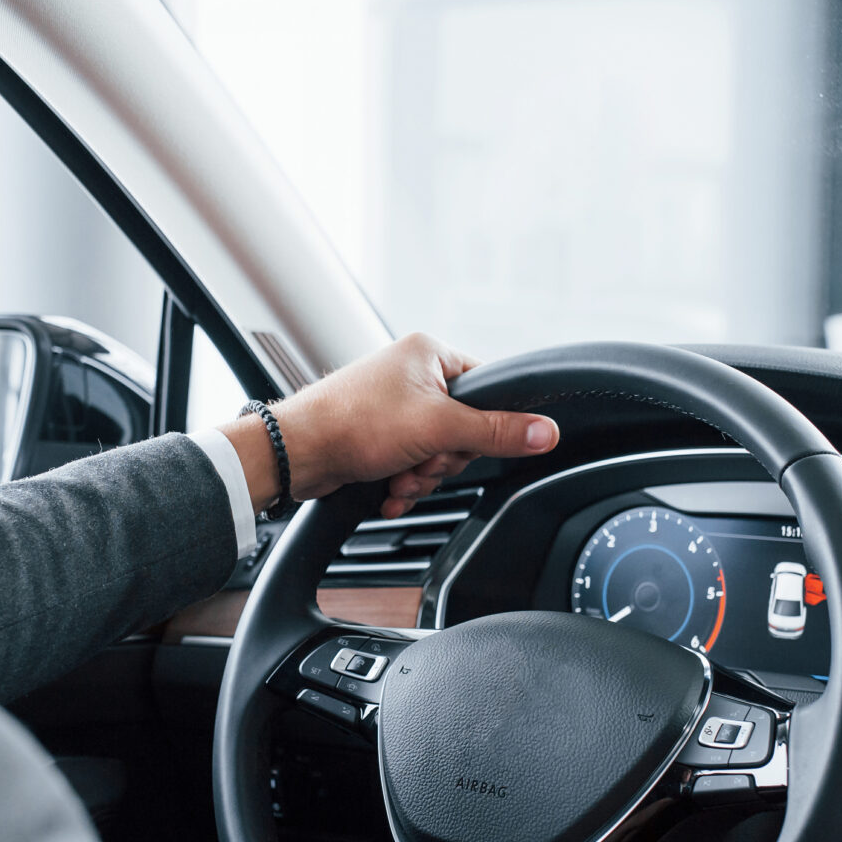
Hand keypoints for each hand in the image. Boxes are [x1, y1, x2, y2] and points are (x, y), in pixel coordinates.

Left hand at [219, 334, 558, 517]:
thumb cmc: (353, 423)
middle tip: (422, 459)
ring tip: (398, 476)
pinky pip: (410, 462)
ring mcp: (391, 405)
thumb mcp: (438, 428)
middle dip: (442, 458)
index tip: (463, 441)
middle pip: (462, 427)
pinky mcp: (377, 434)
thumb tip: (544, 432)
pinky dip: (403, 482)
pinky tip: (389, 489)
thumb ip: (495, 431)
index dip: (482, 424)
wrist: (297, 453)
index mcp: (429, 352)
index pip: (486, 387)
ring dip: (421, 475)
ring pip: (435, 452)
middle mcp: (410, 373)